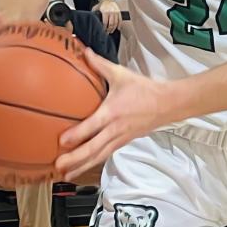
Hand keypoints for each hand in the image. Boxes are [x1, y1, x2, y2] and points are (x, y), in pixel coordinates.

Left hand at [55, 48, 168, 179]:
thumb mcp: (122, 74)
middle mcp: (116, 129)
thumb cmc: (145, 89)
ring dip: (82, 166)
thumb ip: (100, 65)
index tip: (61, 142)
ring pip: (99, 156)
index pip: (92, 126)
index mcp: (113, 112)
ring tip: (66, 176)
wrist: (168, 103)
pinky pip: (106, 155)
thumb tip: (83, 51)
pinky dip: (93, 163)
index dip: (77, 135)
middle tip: (58, 166)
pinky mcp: (124, 142)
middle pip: (94, 148)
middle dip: (75, 159)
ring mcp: (120, 138)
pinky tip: (82, 168)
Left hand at [94, 0, 120, 33]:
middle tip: (107, 32)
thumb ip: (94, 14)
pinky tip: (118, 28)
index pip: (105, 22)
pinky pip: (120, 20)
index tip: (103, 31)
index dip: (104, 28)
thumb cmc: (101, 4)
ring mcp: (116, 12)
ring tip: (111, 31)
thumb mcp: (96, 8)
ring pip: (116, 23)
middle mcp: (111, 12)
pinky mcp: (119, 12)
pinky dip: (120, 25)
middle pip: (111, 24)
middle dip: (109, 29)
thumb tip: (93, 21)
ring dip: (114, 28)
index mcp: (105, 11)